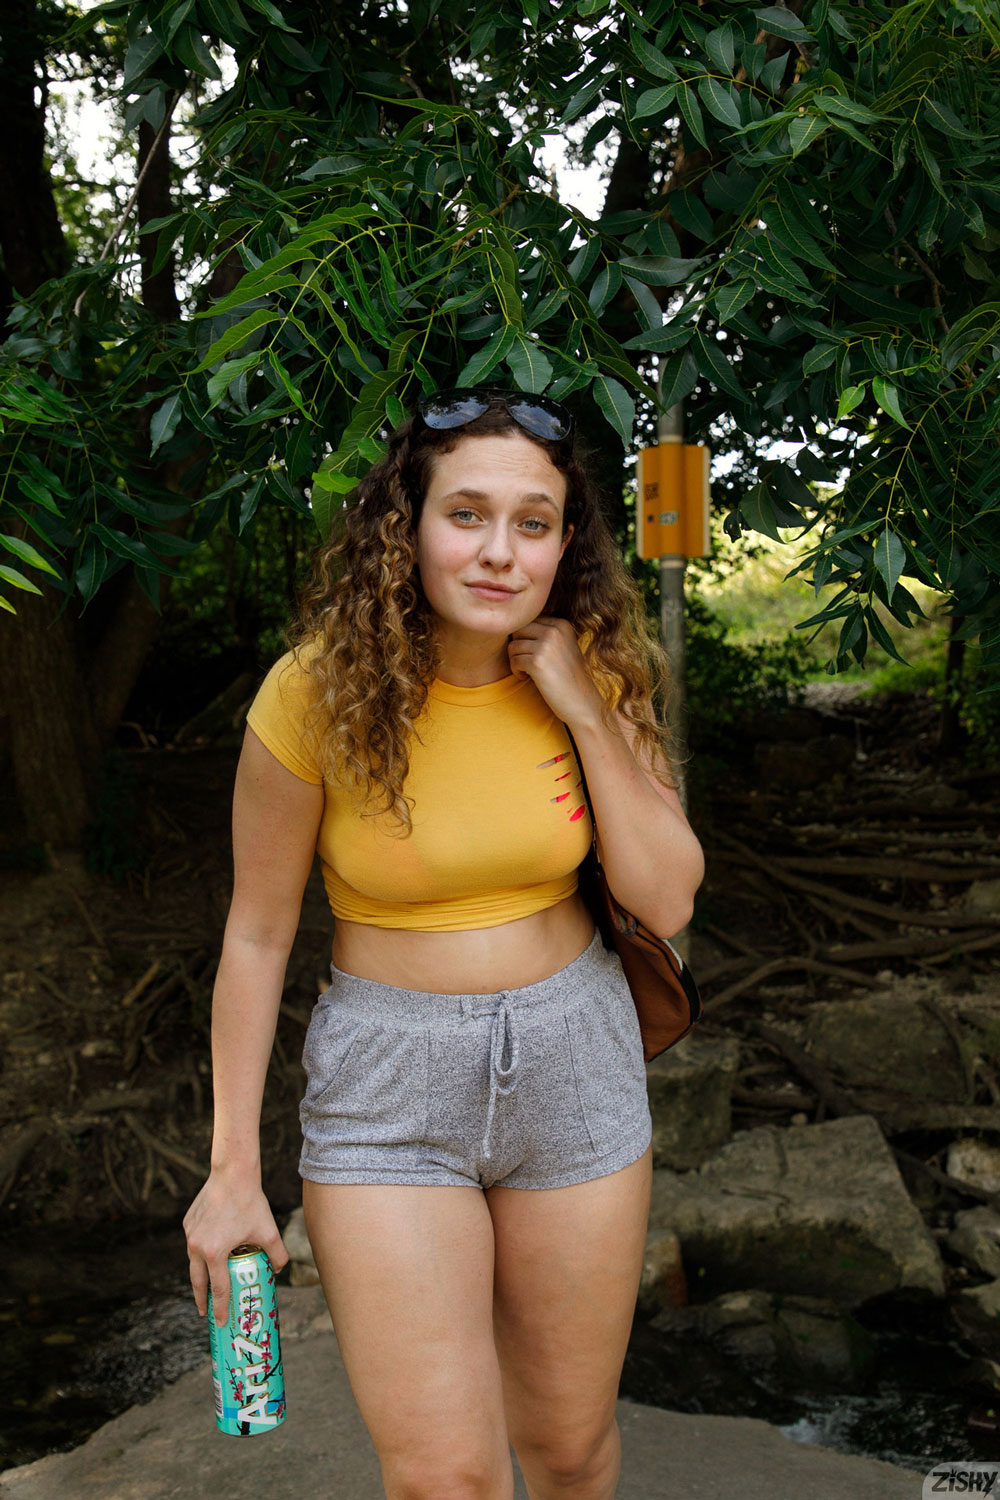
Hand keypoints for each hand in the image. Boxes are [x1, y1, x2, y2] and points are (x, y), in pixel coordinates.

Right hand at [183, 1167, 288, 1325]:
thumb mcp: (269, 1231)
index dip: (219, 1307)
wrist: (233, 1173)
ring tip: (206, 1285)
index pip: (217, 1289)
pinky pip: (193, 1243)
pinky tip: (208, 1254)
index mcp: (215, 1253)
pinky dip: (199, 1252)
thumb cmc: (251, 1203)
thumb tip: (280, 1270)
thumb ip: (277, 1254)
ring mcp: (190, 1233)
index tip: (219, 1321)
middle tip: (205, 1312)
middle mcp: (197, 1246)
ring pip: (193, 1261)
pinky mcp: (188, 1222)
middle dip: (201, 1299)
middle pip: (197, 1281)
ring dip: (199, 1275)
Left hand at [507, 616, 603, 728]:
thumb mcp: (563, 646)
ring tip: (528, 671)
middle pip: (518, 629)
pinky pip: (514, 660)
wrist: (582, 702)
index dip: (526, 638)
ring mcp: (546, 645)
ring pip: (513, 646)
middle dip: (518, 647)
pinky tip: (527, 678)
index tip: (534, 654)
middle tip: (525, 662)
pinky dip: (516, 671)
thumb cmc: (569, 676)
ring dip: (516, 660)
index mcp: (562, 624)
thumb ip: (544, 633)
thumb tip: (513, 627)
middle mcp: (555, 630)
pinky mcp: (537, 662)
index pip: (529, 620)